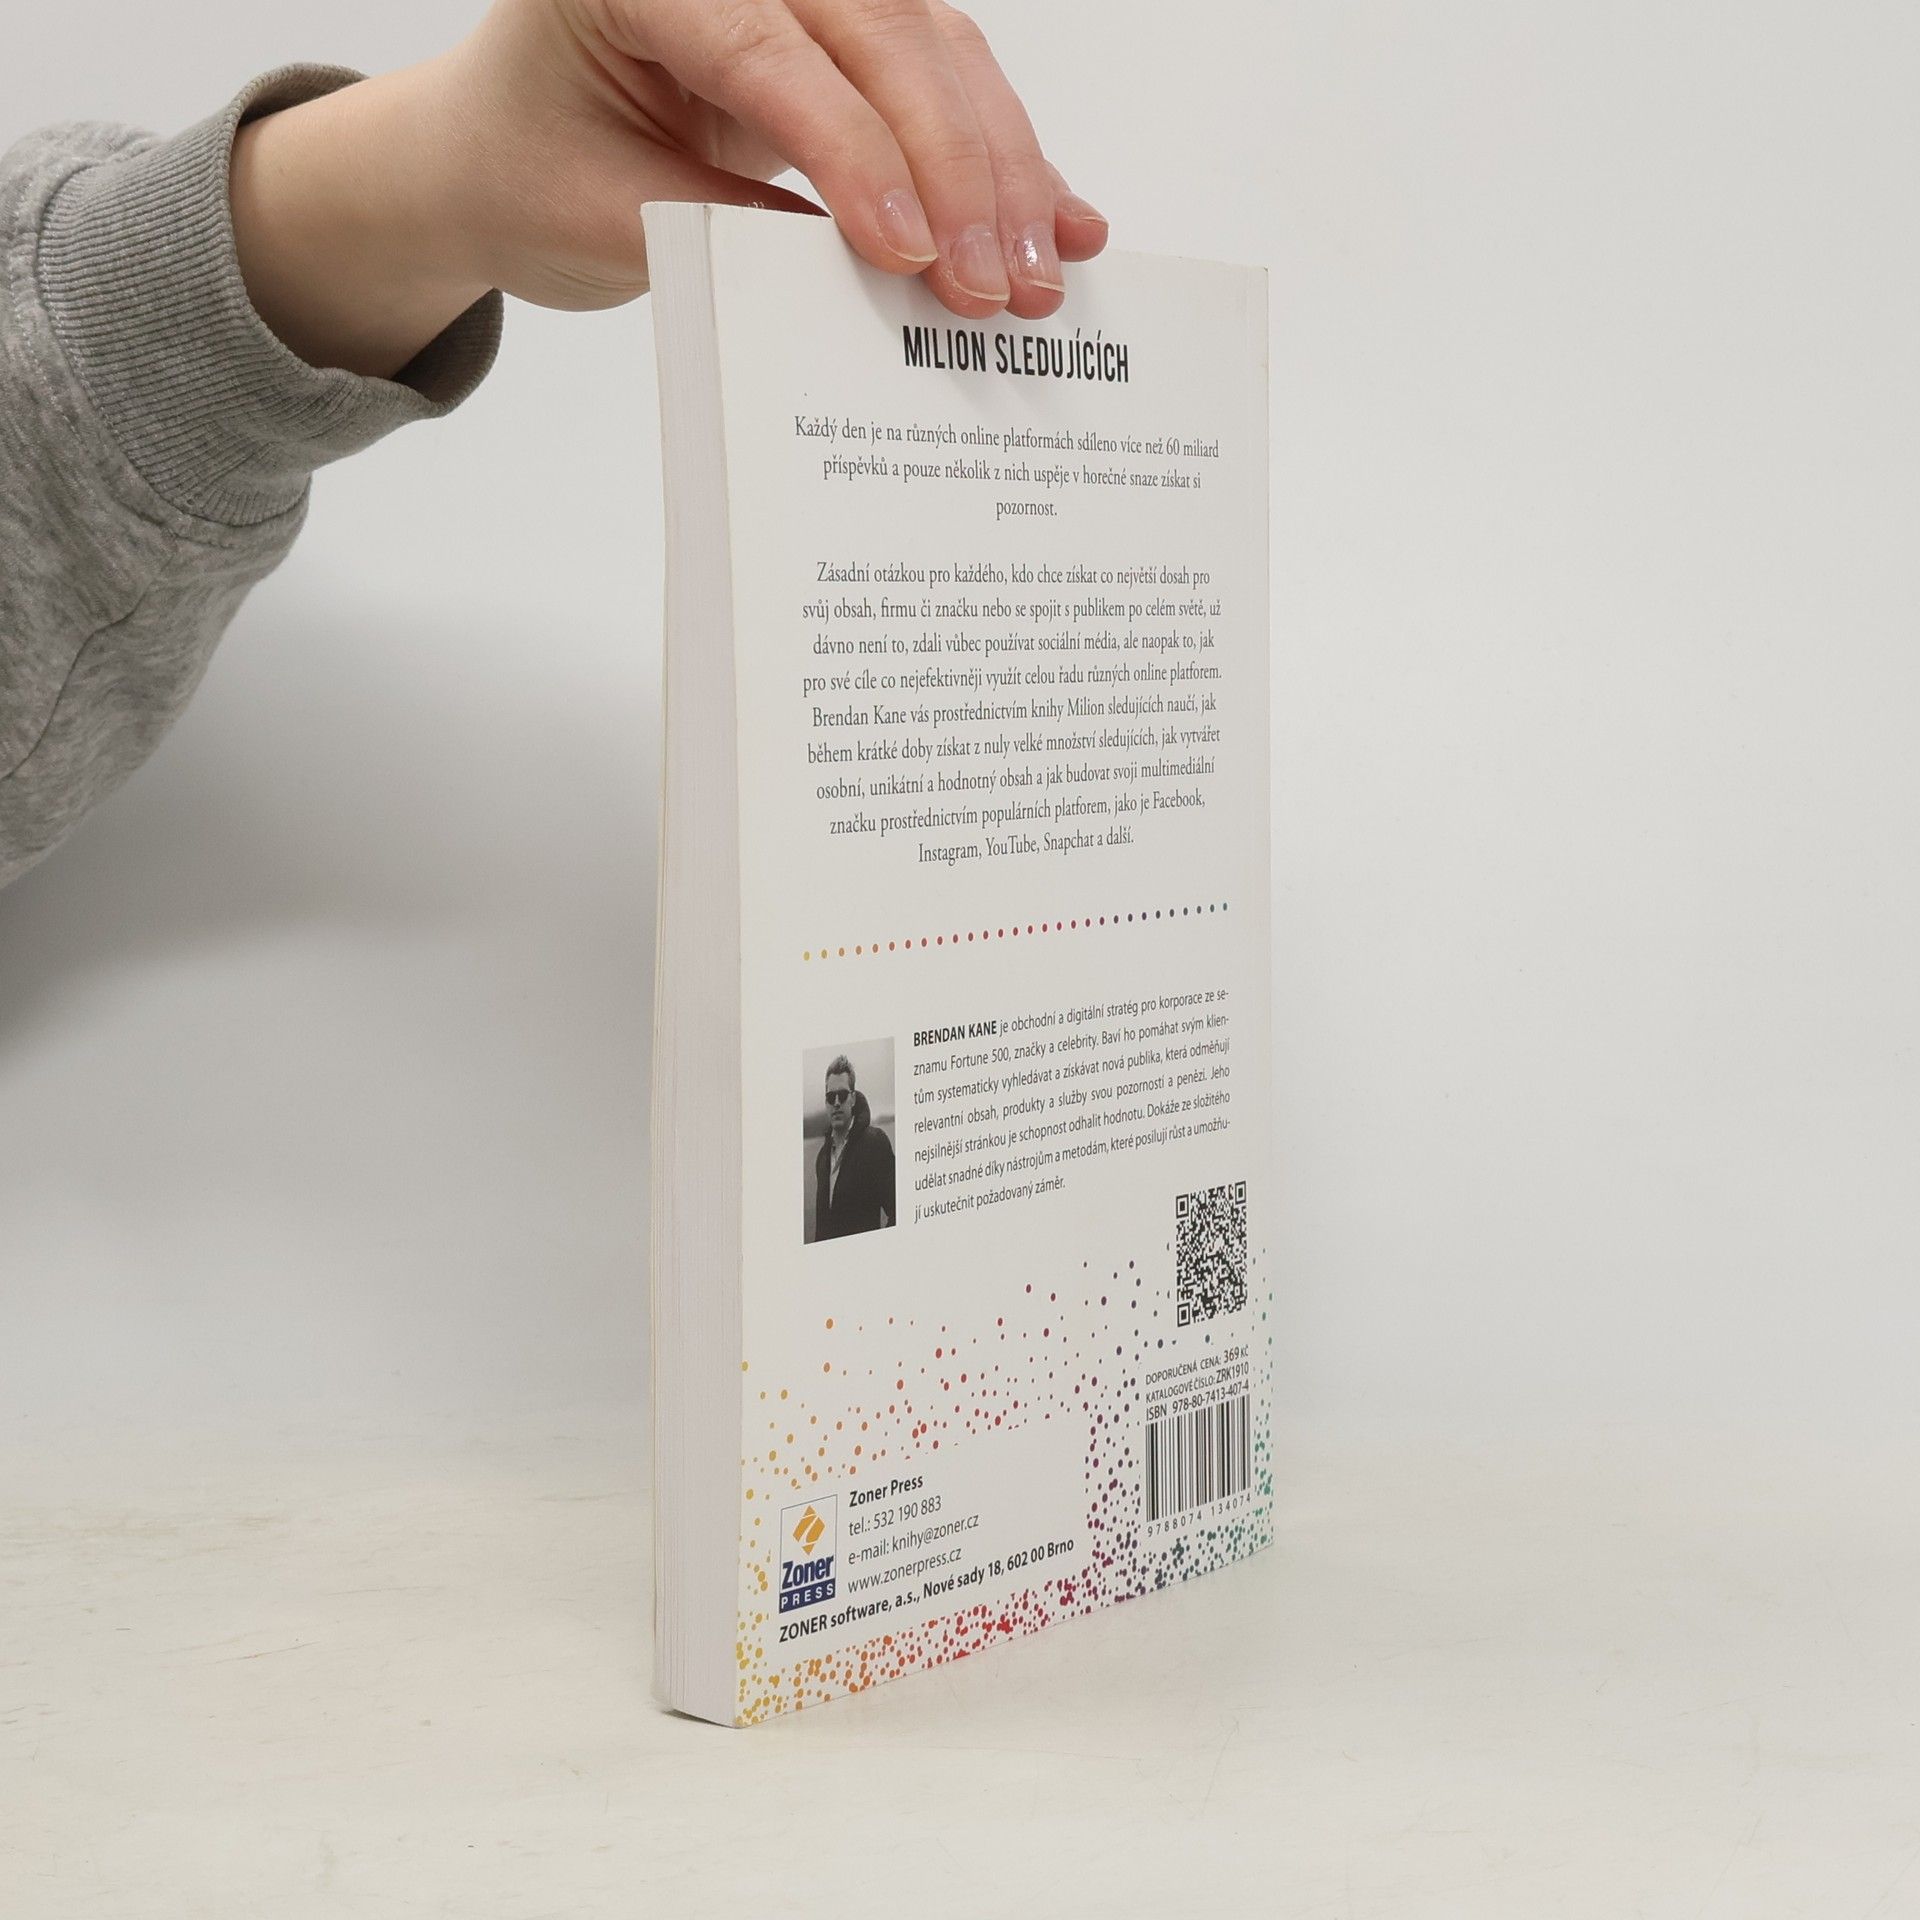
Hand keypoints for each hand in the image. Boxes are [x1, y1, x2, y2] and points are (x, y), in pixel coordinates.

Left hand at [230, 0, 1109, 379]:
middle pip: (883, 39)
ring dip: (1001, 170)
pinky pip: (947, 79)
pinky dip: (1005, 158)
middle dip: (955, 172)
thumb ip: (731, 234)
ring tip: (1038, 274)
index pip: (770, 56)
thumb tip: (872, 277)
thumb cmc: (535, 172)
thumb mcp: (612, 219)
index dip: (855, 159)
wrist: (505, 150)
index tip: (910, 258)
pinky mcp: (852, 35)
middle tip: (997, 286)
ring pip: (936, 52)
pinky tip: (1062, 218)